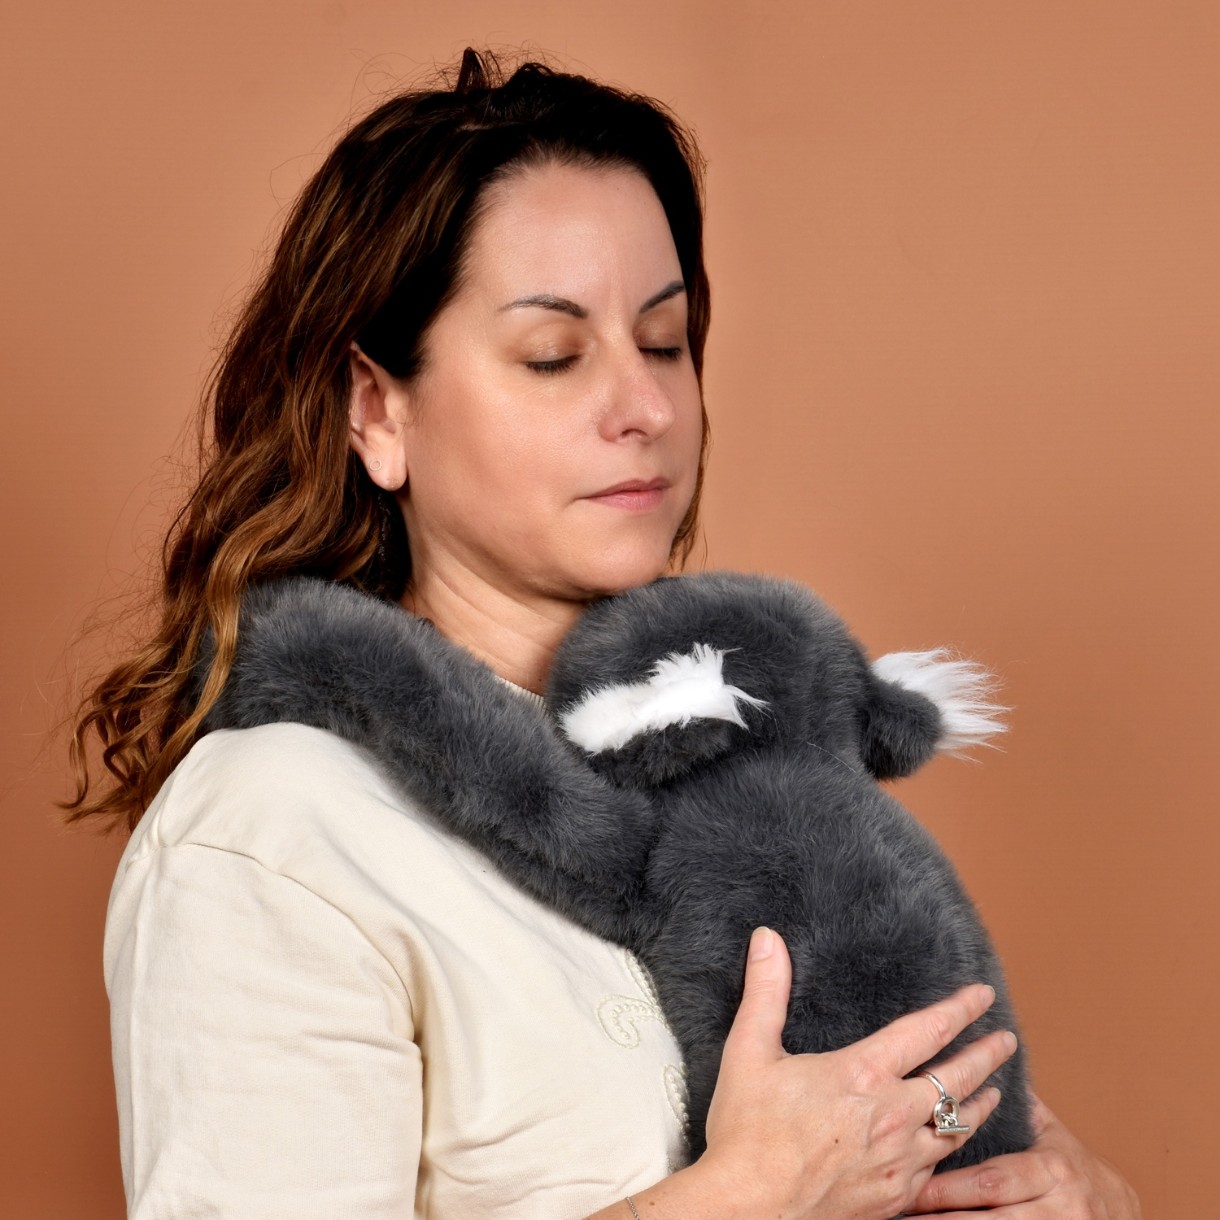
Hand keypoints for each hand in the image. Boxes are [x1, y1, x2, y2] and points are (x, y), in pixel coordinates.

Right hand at [694, 927, 1016, 1219]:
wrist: (749, 1210)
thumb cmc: (748, 1132)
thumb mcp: (749, 1051)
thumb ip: (765, 991)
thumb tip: (767, 938)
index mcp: (862, 1074)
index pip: (927, 1031)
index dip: (960, 1009)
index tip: (983, 995)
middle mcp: (892, 1116)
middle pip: (957, 1079)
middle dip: (987, 1055)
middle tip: (1007, 1040)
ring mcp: (899, 1162)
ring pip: (957, 1128)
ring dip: (981, 1105)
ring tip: (996, 1092)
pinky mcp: (896, 1197)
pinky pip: (939, 1170)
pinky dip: (954, 1149)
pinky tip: (954, 1146)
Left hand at [906, 1095, 1140, 1217]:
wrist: (1127, 1216)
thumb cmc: (1077, 1170)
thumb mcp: (1053, 1136)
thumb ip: (1015, 1106)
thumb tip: (971, 1055)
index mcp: (1053, 1170)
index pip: (990, 1180)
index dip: (946, 1188)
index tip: (908, 1185)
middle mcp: (1061, 1208)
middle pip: (989, 1216)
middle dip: (940, 1218)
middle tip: (899, 1213)